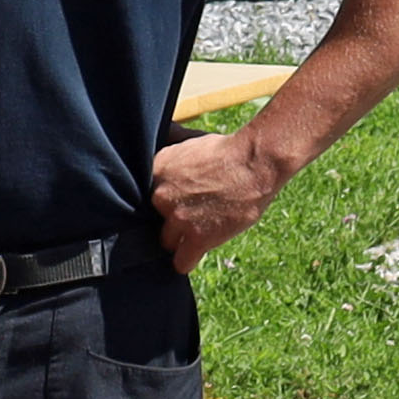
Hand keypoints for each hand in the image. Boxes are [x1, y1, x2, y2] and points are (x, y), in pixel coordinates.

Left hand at [148, 126, 294, 272]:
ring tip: (195, 232)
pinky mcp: (197, 238)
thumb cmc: (228, 150)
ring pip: (166, 241)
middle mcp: (160, 196)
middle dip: (170, 218)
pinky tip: (191, 255)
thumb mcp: (191, 141)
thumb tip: (163, 136)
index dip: (160, 201)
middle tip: (191, 214)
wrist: (254, 163)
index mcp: (156, 171)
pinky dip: (186, 261)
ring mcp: (178, 219)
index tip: (172, 202)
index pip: (144, 197)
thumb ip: (172, 147)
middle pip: (154, 220)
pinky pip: (181, 262)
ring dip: (179, 239)